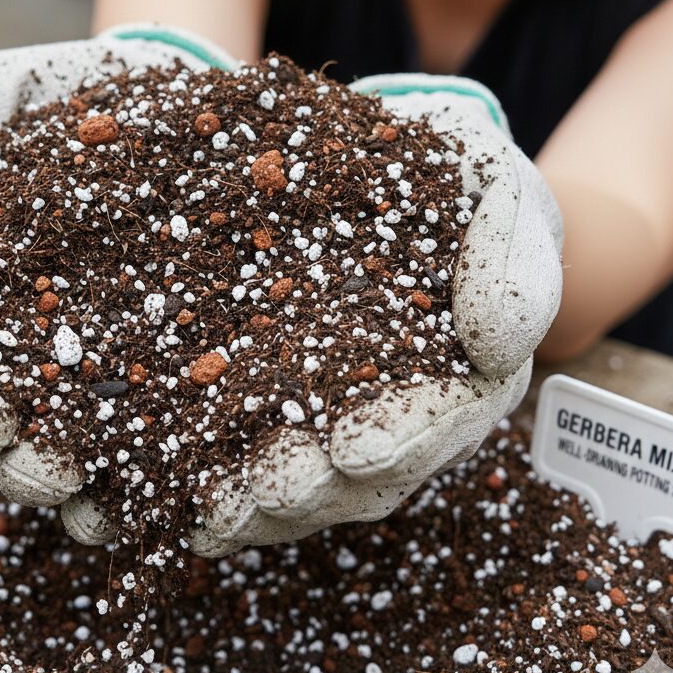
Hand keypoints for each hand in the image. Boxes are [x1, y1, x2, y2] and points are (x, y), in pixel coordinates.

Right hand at [0, 24, 237, 522]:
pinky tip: (135, 489)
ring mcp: (86, 377)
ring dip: (38, 470)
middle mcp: (14, 345)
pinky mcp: (160, 398)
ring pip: (39, 456)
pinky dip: (123, 492)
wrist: (190, 107)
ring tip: (63, 463)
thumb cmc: (81, 99)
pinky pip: (130, 468)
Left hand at [175, 73, 564, 557]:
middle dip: (311, 487)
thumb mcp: (498, 192)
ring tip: (207, 506)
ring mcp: (328, 410)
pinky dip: (200, 475)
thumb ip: (511, 257)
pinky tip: (161, 492)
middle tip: (265, 487)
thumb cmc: (455, 181)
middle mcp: (396, 411)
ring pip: (295, 480)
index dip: (399, 440)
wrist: (388, 166)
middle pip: (358, 473)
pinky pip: (236, 450)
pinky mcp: (264, 395)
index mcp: (459, 376)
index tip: (353, 447)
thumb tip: (498, 343)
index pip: (437, 425)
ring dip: (252, 502)